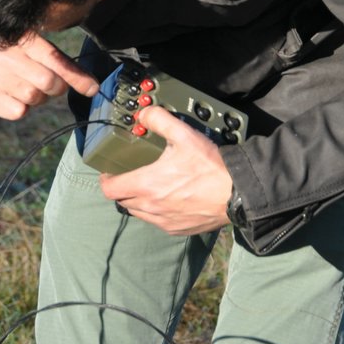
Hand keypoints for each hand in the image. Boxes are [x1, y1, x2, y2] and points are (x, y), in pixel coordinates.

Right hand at [0, 32, 98, 119]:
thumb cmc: (16, 52)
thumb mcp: (36, 47)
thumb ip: (63, 64)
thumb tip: (93, 88)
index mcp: (24, 39)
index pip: (55, 59)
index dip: (76, 76)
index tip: (93, 89)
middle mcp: (8, 56)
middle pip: (49, 82)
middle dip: (56, 87)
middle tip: (47, 82)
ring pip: (35, 98)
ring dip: (37, 97)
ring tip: (24, 83)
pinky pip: (19, 112)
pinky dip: (22, 107)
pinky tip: (12, 94)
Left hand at [100, 105, 232, 234]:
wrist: (237, 194)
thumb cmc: (210, 167)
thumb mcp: (184, 135)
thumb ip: (159, 120)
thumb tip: (144, 114)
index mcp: (146, 185)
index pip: (109, 189)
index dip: (106, 179)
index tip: (111, 172)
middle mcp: (150, 207)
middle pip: (122, 202)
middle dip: (123, 189)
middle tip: (132, 175)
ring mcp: (163, 221)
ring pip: (138, 213)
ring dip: (138, 201)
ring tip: (151, 187)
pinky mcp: (177, 230)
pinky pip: (157, 222)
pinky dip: (156, 212)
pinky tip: (170, 200)